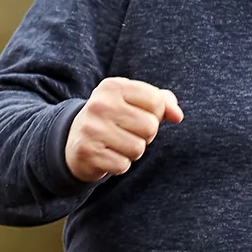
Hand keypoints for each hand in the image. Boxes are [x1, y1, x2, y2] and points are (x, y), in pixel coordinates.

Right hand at [64, 77, 182, 182]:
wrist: (74, 139)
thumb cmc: (114, 118)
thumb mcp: (134, 102)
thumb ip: (162, 102)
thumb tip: (178, 116)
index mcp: (113, 86)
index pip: (156, 102)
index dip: (155, 114)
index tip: (138, 115)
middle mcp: (100, 104)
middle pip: (150, 127)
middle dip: (145, 135)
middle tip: (127, 132)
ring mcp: (92, 128)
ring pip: (138, 148)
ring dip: (133, 151)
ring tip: (117, 143)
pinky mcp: (88, 152)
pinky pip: (123, 165)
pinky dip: (119, 164)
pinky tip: (107, 155)